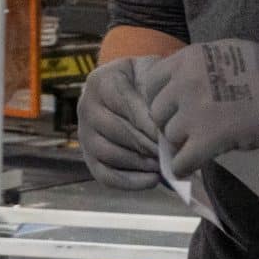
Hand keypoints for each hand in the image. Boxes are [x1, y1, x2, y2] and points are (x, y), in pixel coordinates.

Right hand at [76, 56, 164, 190]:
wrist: (130, 88)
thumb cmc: (146, 81)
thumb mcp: (152, 76)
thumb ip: (157, 96)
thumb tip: (165, 131)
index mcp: (101, 82)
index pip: (126, 106)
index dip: (150, 124)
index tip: (172, 135)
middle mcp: (86, 107)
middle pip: (117, 132)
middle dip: (148, 145)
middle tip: (173, 154)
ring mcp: (84, 133)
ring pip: (109, 154)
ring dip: (140, 163)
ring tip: (164, 164)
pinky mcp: (89, 157)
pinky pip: (105, 176)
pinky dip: (130, 182)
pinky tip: (153, 180)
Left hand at [145, 38, 258, 176]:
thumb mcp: (217, 52)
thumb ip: (192, 68)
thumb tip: (177, 86)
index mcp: (186, 60)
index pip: (152, 83)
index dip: (161, 98)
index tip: (173, 108)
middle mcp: (184, 83)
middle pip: (158, 112)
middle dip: (170, 122)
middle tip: (188, 128)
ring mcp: (195, 112)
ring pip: (170, 136)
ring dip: (181, 143)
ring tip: (198, 144)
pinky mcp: (209, 138)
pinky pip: (182, 160)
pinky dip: (183, 167)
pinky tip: (190, 167)